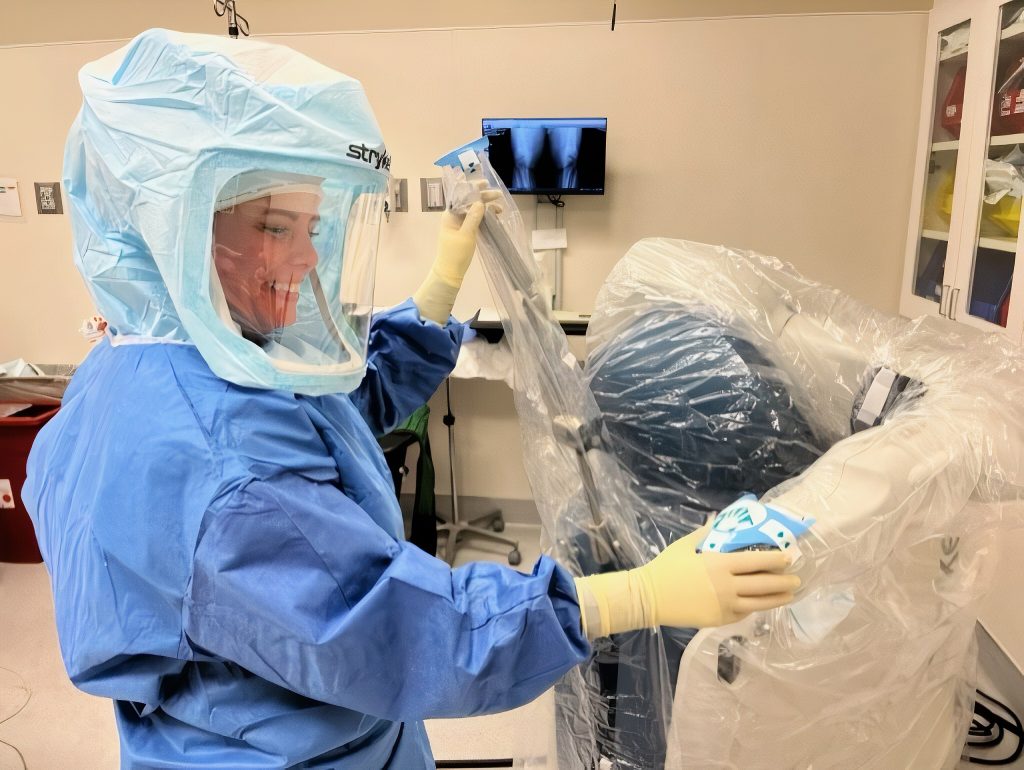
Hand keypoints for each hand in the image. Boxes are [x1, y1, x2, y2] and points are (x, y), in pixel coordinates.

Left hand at [413, 181, 501, 323]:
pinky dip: (485, 216)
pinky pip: (476, 219)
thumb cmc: (455, 254)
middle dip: (483, 197)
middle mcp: (454, 216)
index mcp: (450, 215)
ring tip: (500, 208)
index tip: (485, 184)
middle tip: (498, 195)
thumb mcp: (466, 235)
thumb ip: (473, 218)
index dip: (473, 188)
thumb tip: (480, 202)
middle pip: (469, 201)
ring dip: (486, 207)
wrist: (450, 272)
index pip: (461, 196)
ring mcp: (460, 224)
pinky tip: (495, 216)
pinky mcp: (465, 231)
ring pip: (474, 210)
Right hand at [573, 523, 799, 638]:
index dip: (777, 560)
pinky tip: (762, 604)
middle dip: (784, 581)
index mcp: (721, 564)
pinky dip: (755, 608)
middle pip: (764, 584)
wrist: (650, 596)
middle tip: (797, 579)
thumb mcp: (686, 544)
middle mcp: (728, 585)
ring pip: (759, 603)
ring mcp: (725, 605)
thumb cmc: (667, 567)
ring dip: (778, 598)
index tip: (790, 557)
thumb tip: (717, 519)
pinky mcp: (720, 619)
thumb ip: (705, 532)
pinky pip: (744, 613)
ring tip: (790, 595)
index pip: (758, 561)